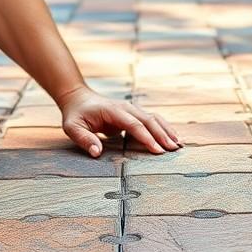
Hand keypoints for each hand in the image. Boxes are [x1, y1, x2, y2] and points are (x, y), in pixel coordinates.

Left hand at [58, 88, 180, 156]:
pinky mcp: (133, 114)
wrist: (78, 98)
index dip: (146, 137)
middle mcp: (126, 107)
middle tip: (173, 150)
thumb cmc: (76, 114)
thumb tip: (96, 153)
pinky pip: (151, 120)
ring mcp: (131, 109)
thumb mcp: (72, 127)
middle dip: (162, 135)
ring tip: (179, 145)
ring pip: (154, 119)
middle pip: (149, 120)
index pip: (134, 124)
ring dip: (167, 131)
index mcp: (113, 110)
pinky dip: (163, 128)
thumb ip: (84, 139)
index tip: (157, 150)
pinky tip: (172, 138)